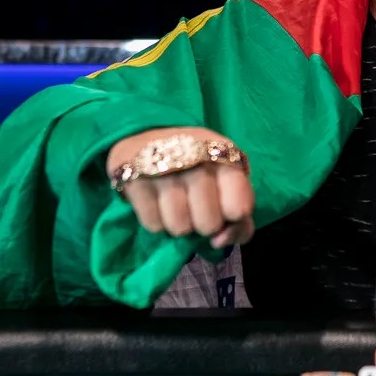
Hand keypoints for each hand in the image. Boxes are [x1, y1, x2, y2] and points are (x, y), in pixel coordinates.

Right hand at [106, 127, 254, 247]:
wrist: (149, 134)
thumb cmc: (198, 166)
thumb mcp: (228, 181)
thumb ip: (240, 218)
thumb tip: (219, 241)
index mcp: (225, 157)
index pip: (239, 208)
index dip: (233, 218)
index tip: (225, 208)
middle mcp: (196, 159)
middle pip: (208, 224)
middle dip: (204, 224)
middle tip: (197, 208)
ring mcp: (163, 167)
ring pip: (179, 228)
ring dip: (179, 224)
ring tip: (177, 205)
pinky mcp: (134, 178)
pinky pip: (153, 224)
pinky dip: (157, 220)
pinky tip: (157, 201)